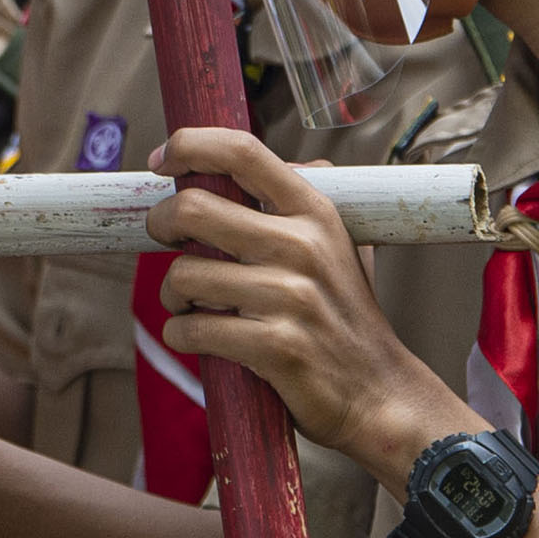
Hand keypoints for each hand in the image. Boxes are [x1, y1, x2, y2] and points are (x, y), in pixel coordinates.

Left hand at [144, 128, 461, 476]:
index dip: (190, 145)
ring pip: (183, 275)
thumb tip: (241, 163)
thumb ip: (296, 203)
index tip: (161, 159)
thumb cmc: (344, 316)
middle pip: (193, 209)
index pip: (242, 151)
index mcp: (314, 212)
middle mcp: (302, 246)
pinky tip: (196, 336)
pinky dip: (179, 334)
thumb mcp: (337, 244)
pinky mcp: (274, 346)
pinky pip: (191, 329)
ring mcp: (289, 297)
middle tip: (163, 239)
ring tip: (188, 303)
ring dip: (171, 295)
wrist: (378, 392)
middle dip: (160, 224)